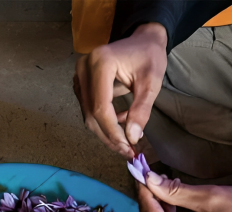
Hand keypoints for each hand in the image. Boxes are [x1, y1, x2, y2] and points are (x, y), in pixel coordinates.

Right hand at [74, 23, 167, 157]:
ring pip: (88, 113)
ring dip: (105, 131)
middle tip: (126, 151)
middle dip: (108, 136)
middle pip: (91, 113)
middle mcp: (84, 68)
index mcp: (101, 63)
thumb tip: (132, 138)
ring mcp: (79, 75)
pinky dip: (102, 121)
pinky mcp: (80, 81)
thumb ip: (141, 110)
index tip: (127, 148)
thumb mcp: (151, 83)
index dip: (112, 132)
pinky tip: (120, 124)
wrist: (142, 40)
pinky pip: (88, 107)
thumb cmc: (149, 57)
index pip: (101, 107)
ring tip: (124, 142)